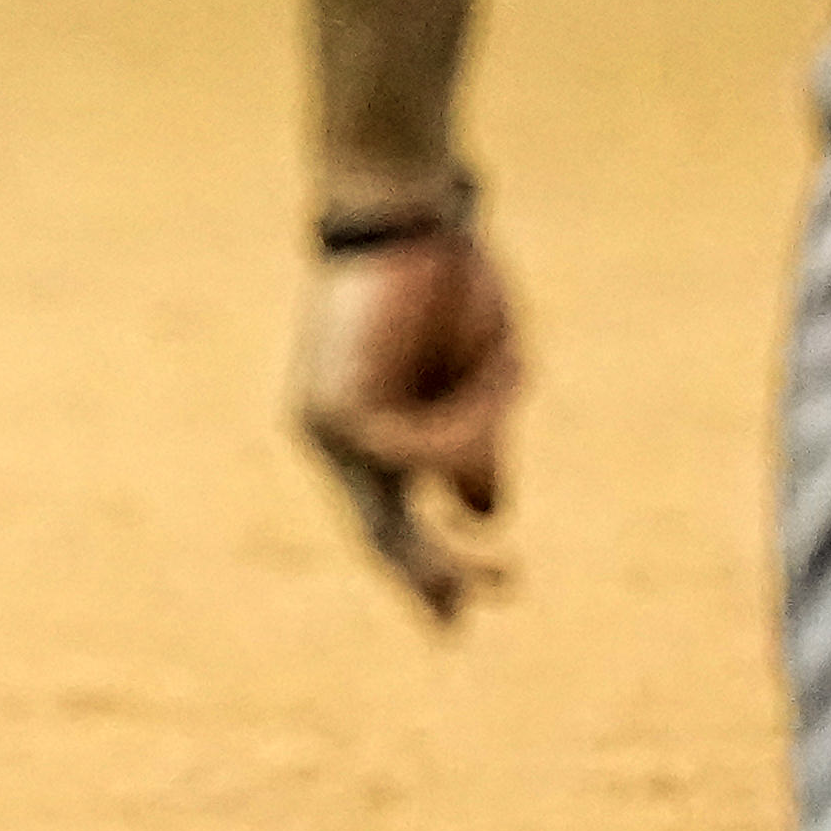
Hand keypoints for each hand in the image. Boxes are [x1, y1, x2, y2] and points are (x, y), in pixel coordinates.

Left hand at [291, 232, 519, 621]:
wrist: (411, 217)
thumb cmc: (447, 281)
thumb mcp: (480, 379)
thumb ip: (474, 447)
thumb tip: (481, 517)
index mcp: (368, 433)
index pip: (392, 518)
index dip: (429, 567)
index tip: (468, 610)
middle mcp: (337, 440)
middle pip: (381, 533)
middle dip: (428, 575)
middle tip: (471, 613)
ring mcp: (330, 430)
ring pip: (404, 497)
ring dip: (471, 454)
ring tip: (500, 390)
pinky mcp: (338, 413)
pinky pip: (414, 454)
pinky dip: (462, 426)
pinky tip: (486, 382)